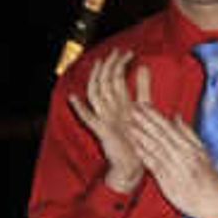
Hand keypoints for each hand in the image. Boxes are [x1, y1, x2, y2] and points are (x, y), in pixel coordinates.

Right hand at [68, 52, 148, 196]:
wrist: (132, 164)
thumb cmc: (138, 137)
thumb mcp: (143, 108)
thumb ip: (143, 87)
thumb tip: (143, 66)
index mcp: (119, 103)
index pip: (115, 77)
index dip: (120, 64)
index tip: (128, 53)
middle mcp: (110, 108)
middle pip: (105, 81)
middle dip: (109, 65)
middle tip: (116, 52)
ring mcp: (104, 118)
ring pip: (96, 94)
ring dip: (98, 78)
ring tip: (103, 63)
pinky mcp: (102, 131)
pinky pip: (88, 118)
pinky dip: (80, 109)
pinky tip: (74, 98)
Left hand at [112, 98, 217, 217]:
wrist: (214, 200)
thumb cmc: (208, 177)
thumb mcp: (202, 151)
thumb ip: (188, 134)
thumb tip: (176, 116)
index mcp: (189, 146)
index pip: (168, 126)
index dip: (154, 115)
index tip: (142, 105)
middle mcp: (181, 154)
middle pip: (160, 134)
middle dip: (145, 121)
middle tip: (131, 108)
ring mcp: (173, 167)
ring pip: (155, 147)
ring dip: (141, 135)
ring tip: (129, 124)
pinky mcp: (167, 180)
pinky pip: (154, 165)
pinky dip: (144, 154)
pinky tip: (134, 146)